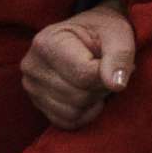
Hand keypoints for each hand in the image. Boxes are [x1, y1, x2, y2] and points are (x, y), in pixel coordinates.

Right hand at [21, 0, 133, 128]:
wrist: (87, 34)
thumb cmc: (103, 31)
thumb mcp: (117, 33)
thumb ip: (120, 55)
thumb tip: (116, 84)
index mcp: (47, 42)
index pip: (84, 75)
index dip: (109, 74)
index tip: (116, 61)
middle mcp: (31, 66)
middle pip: (78, 96)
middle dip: (102, 87)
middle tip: (108, 71)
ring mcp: (31, 87)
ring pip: (72, 112)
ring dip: (94, 99)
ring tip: (97, 79)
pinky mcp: (37, 104)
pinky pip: (67, 122)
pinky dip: (85, 112)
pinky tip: (90, 93)